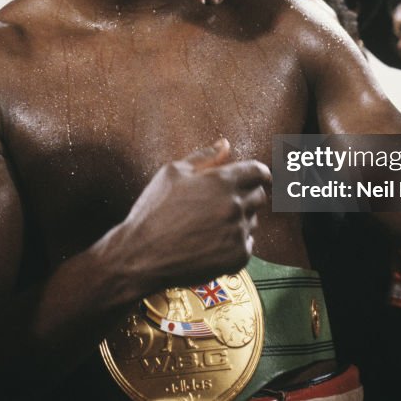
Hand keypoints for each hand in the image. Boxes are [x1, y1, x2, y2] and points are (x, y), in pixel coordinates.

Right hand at [113, 138, 270, 292]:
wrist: (141, 256)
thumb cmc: (153, 212)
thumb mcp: (171, 173)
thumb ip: (203, 156)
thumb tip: (225, 144)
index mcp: (221, 181)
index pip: (258, 171)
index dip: (259, 173)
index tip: (258, 178)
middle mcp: (234, 205)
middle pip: (259, 196)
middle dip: (247, 195)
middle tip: (224, 203)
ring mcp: (237, 232)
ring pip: (252, 221)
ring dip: (239, 220)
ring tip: (210, 226)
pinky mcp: (237, 257)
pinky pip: (248, 244)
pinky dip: (234, 242)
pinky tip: (212, 242)